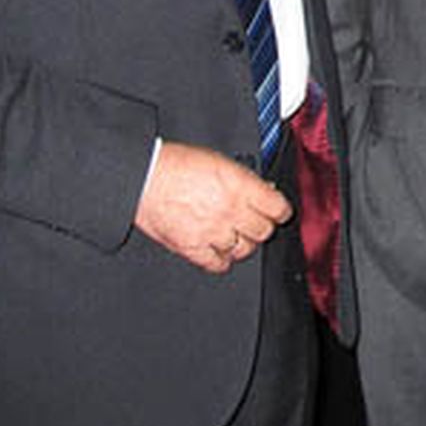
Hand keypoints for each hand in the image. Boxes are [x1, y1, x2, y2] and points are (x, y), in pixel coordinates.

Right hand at [133, 141, 291, 273]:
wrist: (144, 176)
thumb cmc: (176, 163)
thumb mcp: (220, 161)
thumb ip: (244, 179)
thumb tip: (263, 189)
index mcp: (239, 186)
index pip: (277, 208)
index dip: (281, 210)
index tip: (279, 212)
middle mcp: (230, 210)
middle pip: (263, 231)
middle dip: (262, 226)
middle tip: (256, 222)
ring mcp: (212, 231)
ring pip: (243, 250)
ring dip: (243, 243)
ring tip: (237, 235)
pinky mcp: (192, 247)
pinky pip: (217, 264)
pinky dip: (222, 260)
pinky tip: (220, 251)